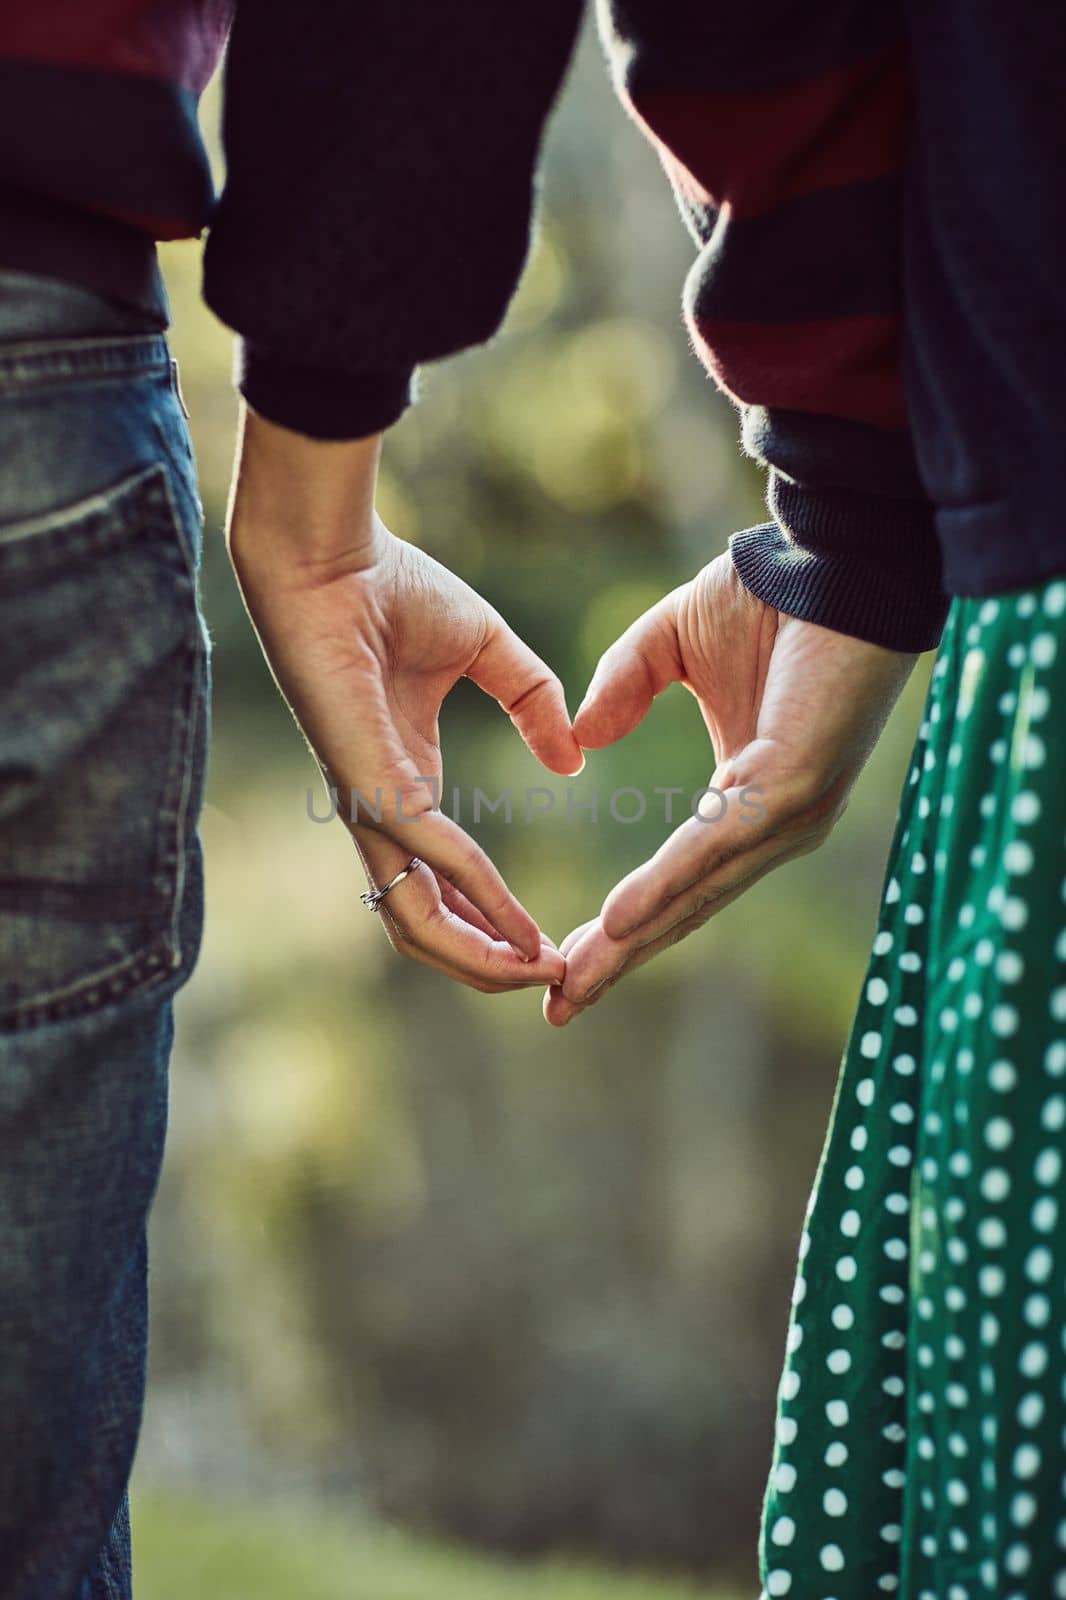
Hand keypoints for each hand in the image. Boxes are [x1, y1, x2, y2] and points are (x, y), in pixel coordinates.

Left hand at [227, 409, 582, 991]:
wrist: (332, 550)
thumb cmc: (389, 586)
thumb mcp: (489, 648)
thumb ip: (533, 701)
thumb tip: (572, 758)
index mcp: (404, 783)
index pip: (441, 883)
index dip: (494, 923)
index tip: (552, 944)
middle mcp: (381, 810)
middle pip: (423, 927)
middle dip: (488, 966)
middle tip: (553, 980)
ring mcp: (368, 804)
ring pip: (414, 920)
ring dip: (480, 958)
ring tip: (539, 972)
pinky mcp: (366, 783)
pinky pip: (429, 856)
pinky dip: (478, 894)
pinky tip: (519, 921)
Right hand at [544, 551, 916, 1024]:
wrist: (837, 555)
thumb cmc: (770, 595)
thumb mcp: (671, 643)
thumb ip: (625, 687)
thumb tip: (580, 739)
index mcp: (753, 801)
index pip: (682, 882)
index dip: (626, 927)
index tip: (569, 967)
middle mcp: (776, 825)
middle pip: (686, 908)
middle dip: (621, 960)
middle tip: (560, 1008)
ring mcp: (791, 813)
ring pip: (699, 893)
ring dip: (633, 942)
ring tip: (575, 981)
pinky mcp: (797, 787)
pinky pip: (719, 846)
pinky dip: (667, 885)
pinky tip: (621, 919)